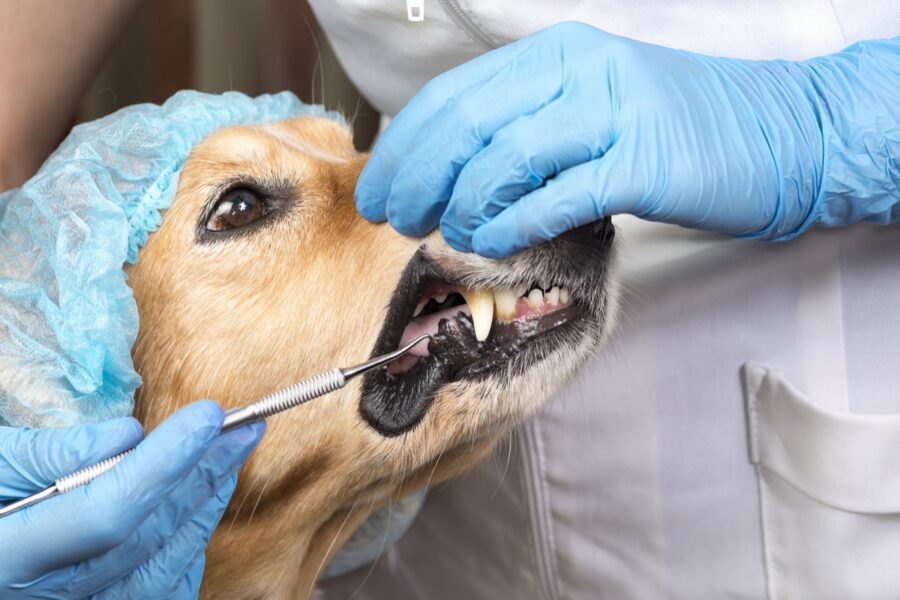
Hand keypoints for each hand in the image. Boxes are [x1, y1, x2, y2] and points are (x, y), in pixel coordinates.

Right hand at [0, 401, 264, 598]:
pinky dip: (188, 546)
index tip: (208, 415)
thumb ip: (49, 454)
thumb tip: (128, 436)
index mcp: (9, 557)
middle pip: (146, 535)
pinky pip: (159, 591)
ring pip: (162, 565)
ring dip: (205, 505)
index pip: (107, 511)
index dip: (165, 462)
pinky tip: (203, 506)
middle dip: (201, 473)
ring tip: (232, 455)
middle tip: (243, 426)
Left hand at [356, 23, 899, 257]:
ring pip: (503, 159)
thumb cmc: (673, 127)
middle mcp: (578, 70)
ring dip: (462, 206)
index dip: (404, 146)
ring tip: (448, 234)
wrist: (777, 133)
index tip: (379, 189)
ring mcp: (612, 112)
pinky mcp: (643, 163)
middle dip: (416, 178)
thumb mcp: (587, 104)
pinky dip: (513, 224)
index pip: (453, 96)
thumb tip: (447, 169)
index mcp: (555, 54)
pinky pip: (556, 196)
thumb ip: (523, 123)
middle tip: (396, 218)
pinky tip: (494, 242)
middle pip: (465, 125)